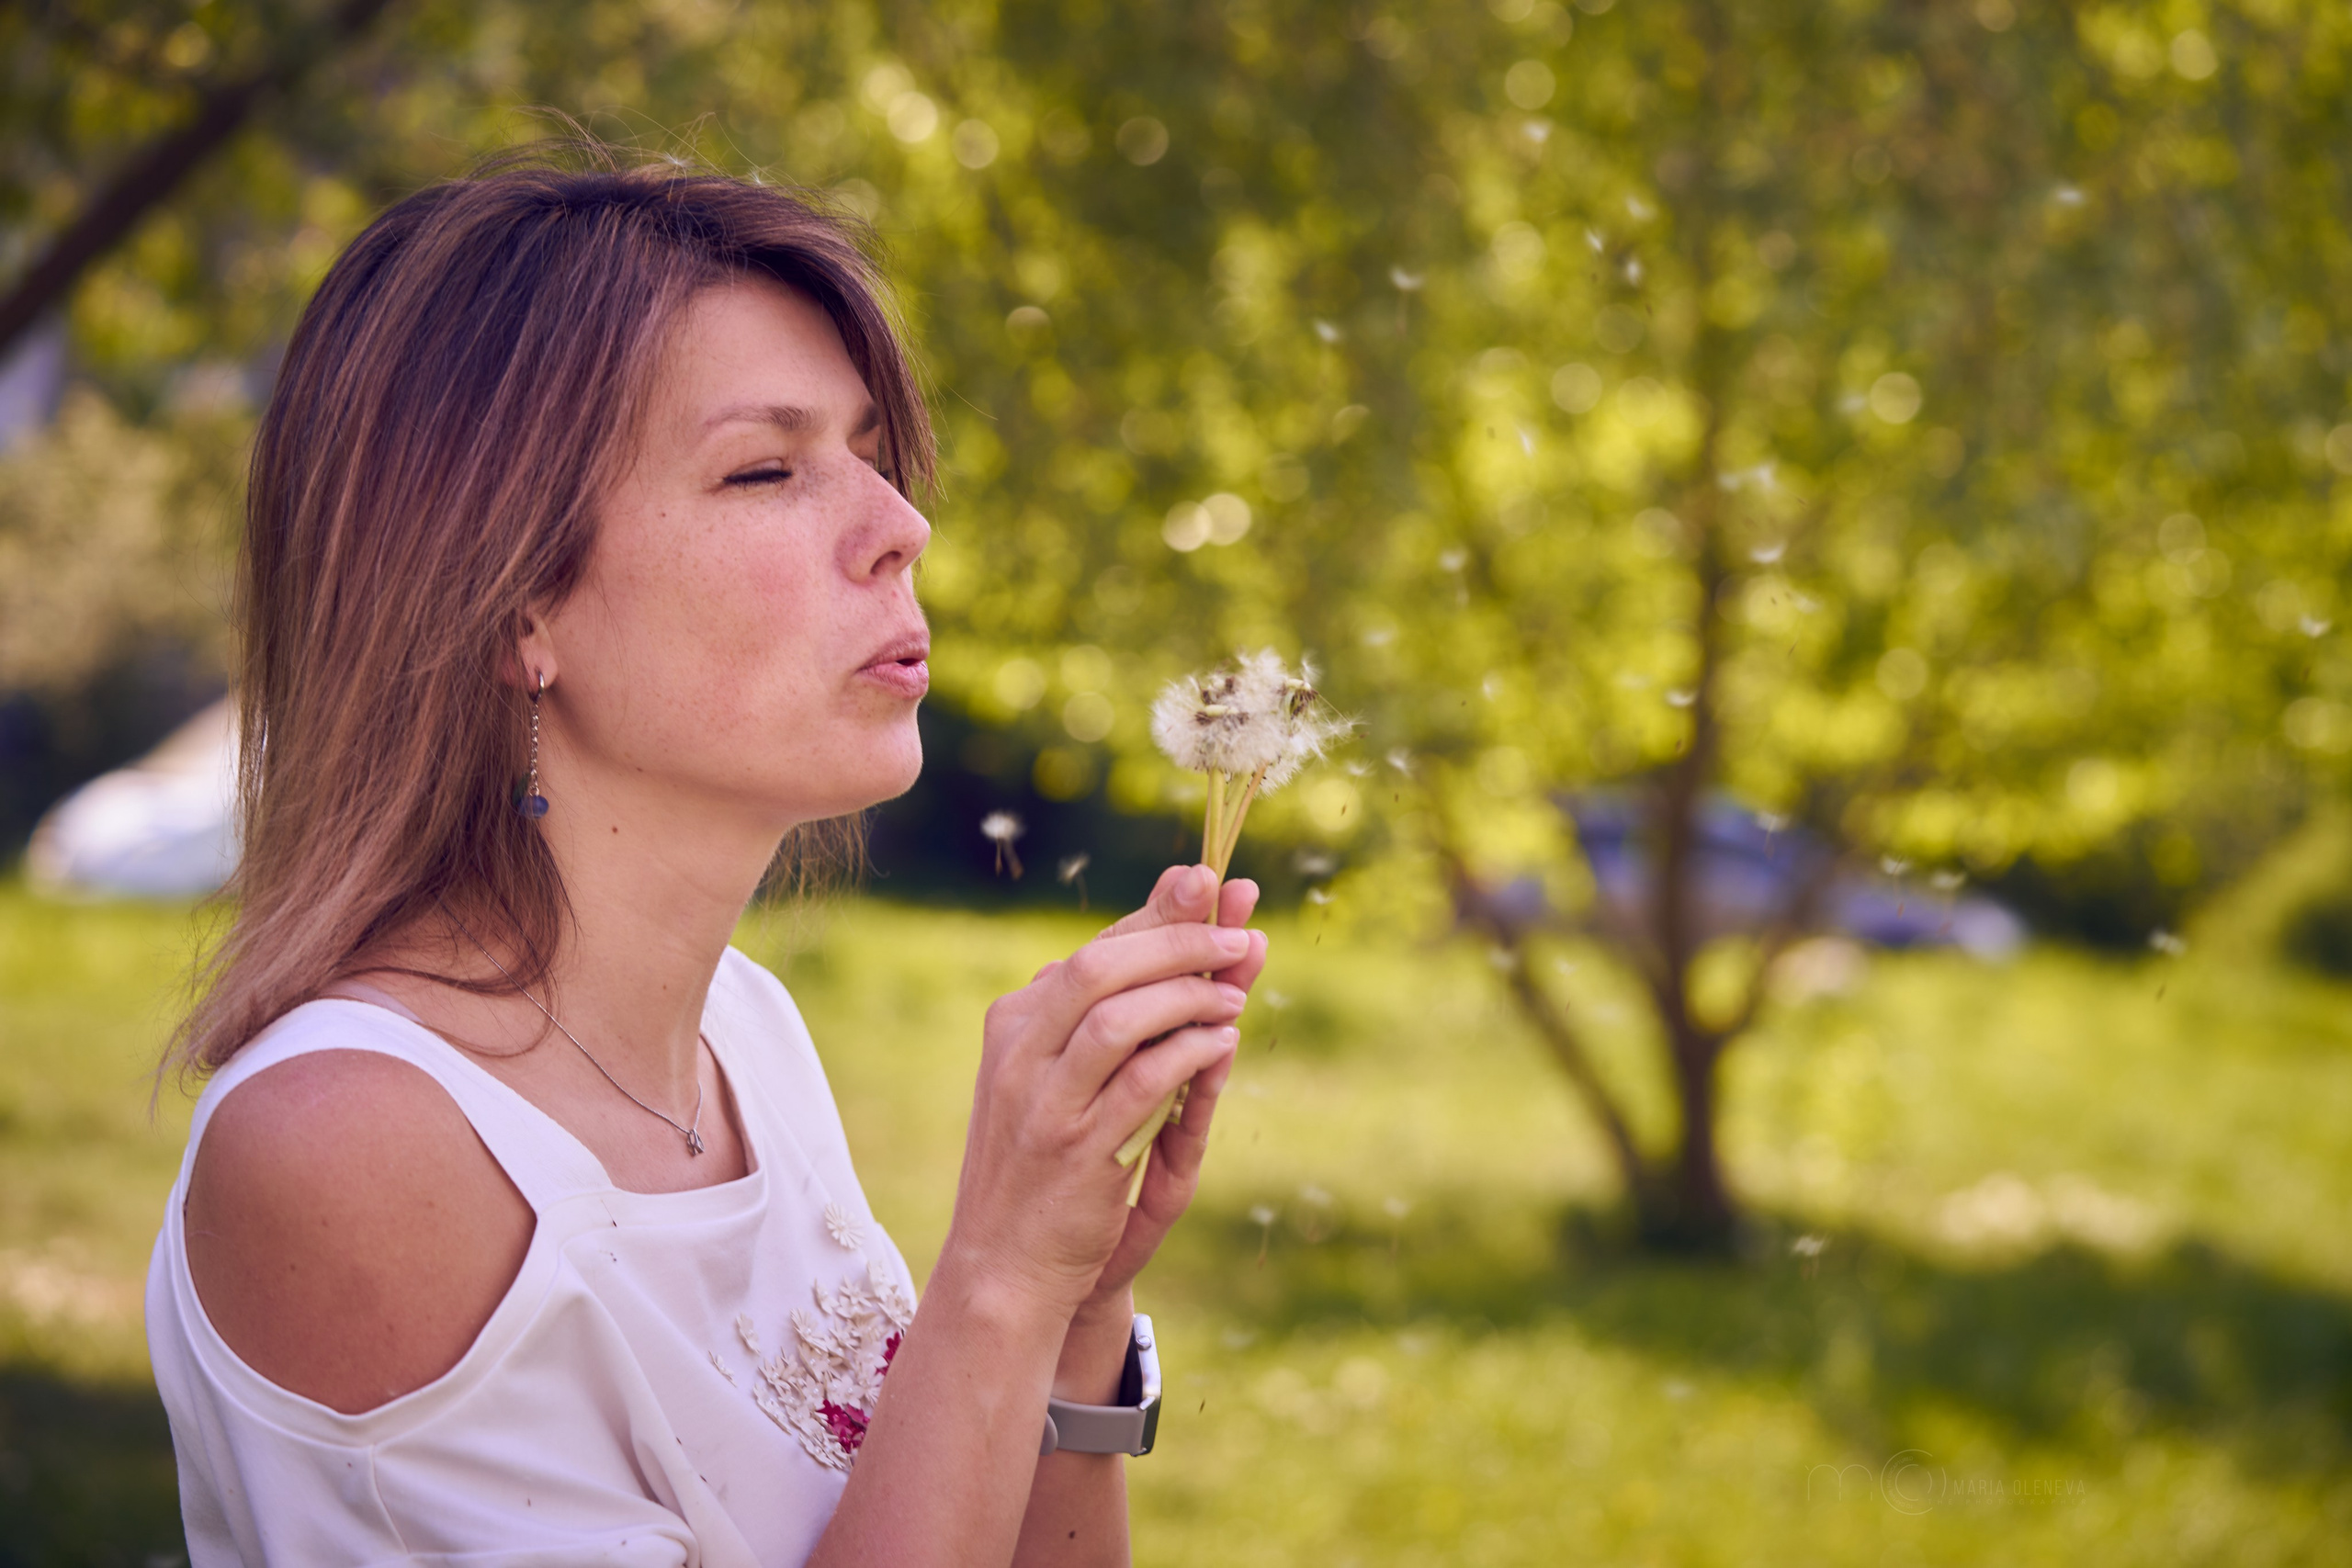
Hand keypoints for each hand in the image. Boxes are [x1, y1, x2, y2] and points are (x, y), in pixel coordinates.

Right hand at [937, 866, 1264, 1327]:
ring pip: (1117, 1016)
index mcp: (1013, 1025)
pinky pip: (1143, 1084)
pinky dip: (1190, 1055)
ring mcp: (1043, 1102)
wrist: (1004, 1266)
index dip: (1157, 915)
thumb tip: (1175, 942)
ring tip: (1236, 996)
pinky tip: (1223, 1045)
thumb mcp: (1062, 1078)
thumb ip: (1110, 1016)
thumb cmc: (1045, 1164)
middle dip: (1177, 941)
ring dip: (1188, 996)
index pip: (1092, 951)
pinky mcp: (1077, 1151)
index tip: (1211, 884)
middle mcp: (1019, 1054)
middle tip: (1239, 936)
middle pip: (1100, 967)